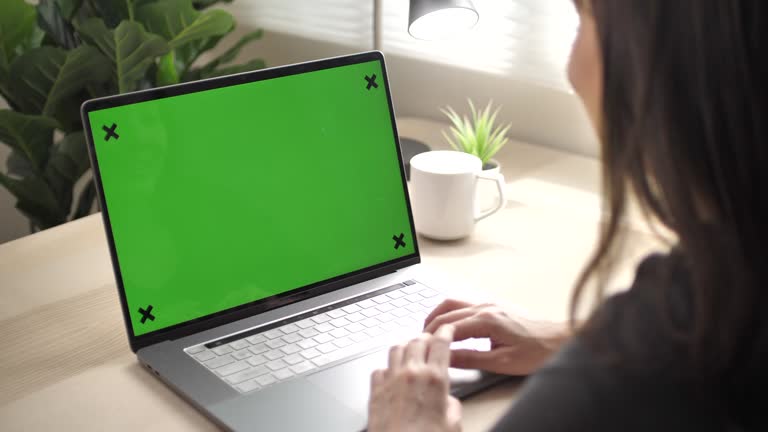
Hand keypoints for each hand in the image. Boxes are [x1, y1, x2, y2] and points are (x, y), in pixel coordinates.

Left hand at [368, 325, 461, 431]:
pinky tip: (391, 375)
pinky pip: (379, 369)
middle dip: (426, 338)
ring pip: (396, 348)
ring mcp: (391, 380)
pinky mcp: (375, 391)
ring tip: (410, 351)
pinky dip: (387, 368)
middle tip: (430, 341)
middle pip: (418, 341)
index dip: (445, 332)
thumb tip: (449, 403)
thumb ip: (453, 407)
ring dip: (405, 347)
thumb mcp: (453, 426)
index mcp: (434, 379)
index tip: (447, 328)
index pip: (441, 343)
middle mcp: (411, 373)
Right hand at [424, 299, 568, 375]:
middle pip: (447, 310)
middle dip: (430, 325)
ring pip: (454, 302)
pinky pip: (464, 303)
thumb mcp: (502, 362)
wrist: (560, 340)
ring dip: (438, 314)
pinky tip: (447, 322)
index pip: (449, 326)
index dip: (433, 337)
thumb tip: (447, 357)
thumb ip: (471, 359)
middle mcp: (486, 307)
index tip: (422, 347)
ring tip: (428, 330)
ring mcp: (490, 303)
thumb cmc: (537, 352)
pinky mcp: (494, 306)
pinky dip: (450, 311)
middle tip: (420, 340)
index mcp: (487, 320)